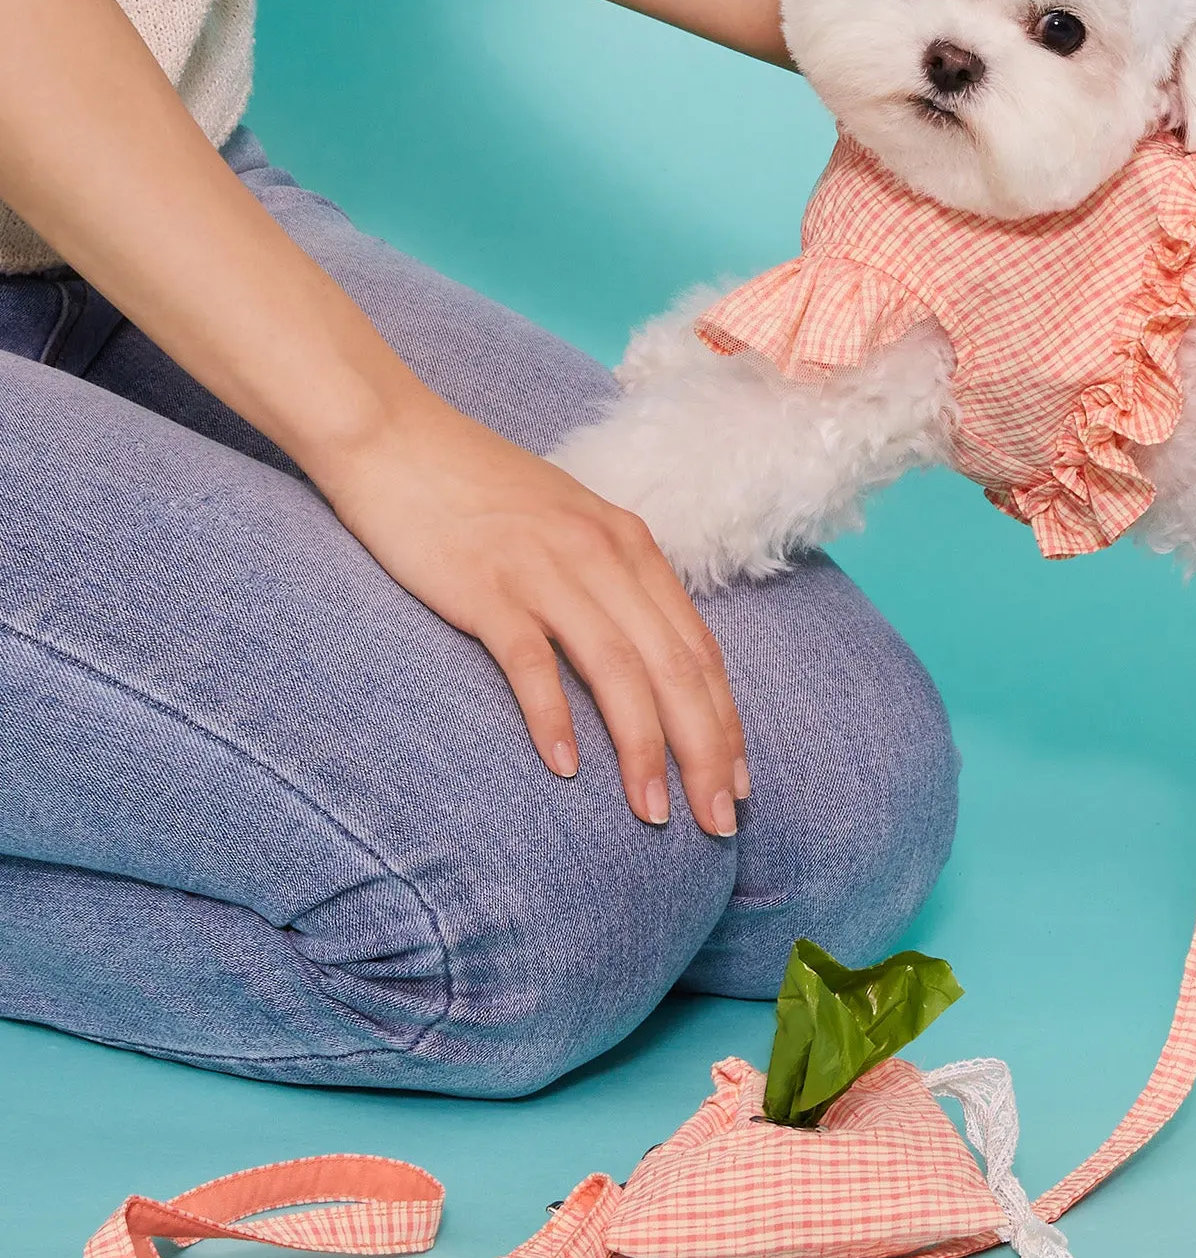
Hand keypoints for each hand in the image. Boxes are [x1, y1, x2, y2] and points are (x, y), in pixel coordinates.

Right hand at [312, 392, 748, 831]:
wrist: (394, 436)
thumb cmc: (482, 491)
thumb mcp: (572, 527)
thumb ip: (613, 583)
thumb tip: (649, 659)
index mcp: (631, 547)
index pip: (698, 649)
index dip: (725, 721)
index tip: (738, 783)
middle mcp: (603, 557)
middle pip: (674, 668)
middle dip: (705, 750)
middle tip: (719, 821)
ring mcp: (545, 570)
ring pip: (618, 671)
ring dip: (643, 748)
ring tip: (655, 812)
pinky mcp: (485, 587)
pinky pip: (530, 661)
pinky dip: (553, 715)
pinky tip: (565, 767)